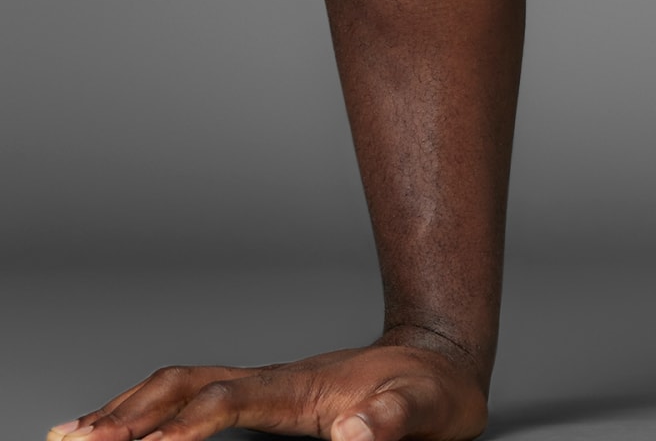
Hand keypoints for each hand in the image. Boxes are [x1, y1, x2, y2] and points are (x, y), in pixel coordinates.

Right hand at [45, 338, 489, 440]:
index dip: (184, 425)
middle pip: (187, 384)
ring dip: (129, 408)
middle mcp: (274, 380)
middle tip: (75, 440)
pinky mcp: (266, 398)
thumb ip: (393, 419)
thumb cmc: (432, 393)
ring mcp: (266, 386)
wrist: (442, 362)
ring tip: (74, 433)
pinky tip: (125, 429)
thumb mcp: (427, 408)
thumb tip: (359, 431)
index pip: (228, 400)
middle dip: (131, 412)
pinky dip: (152, 411)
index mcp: (302, 386)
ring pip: (183, 385)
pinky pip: (196, 398)